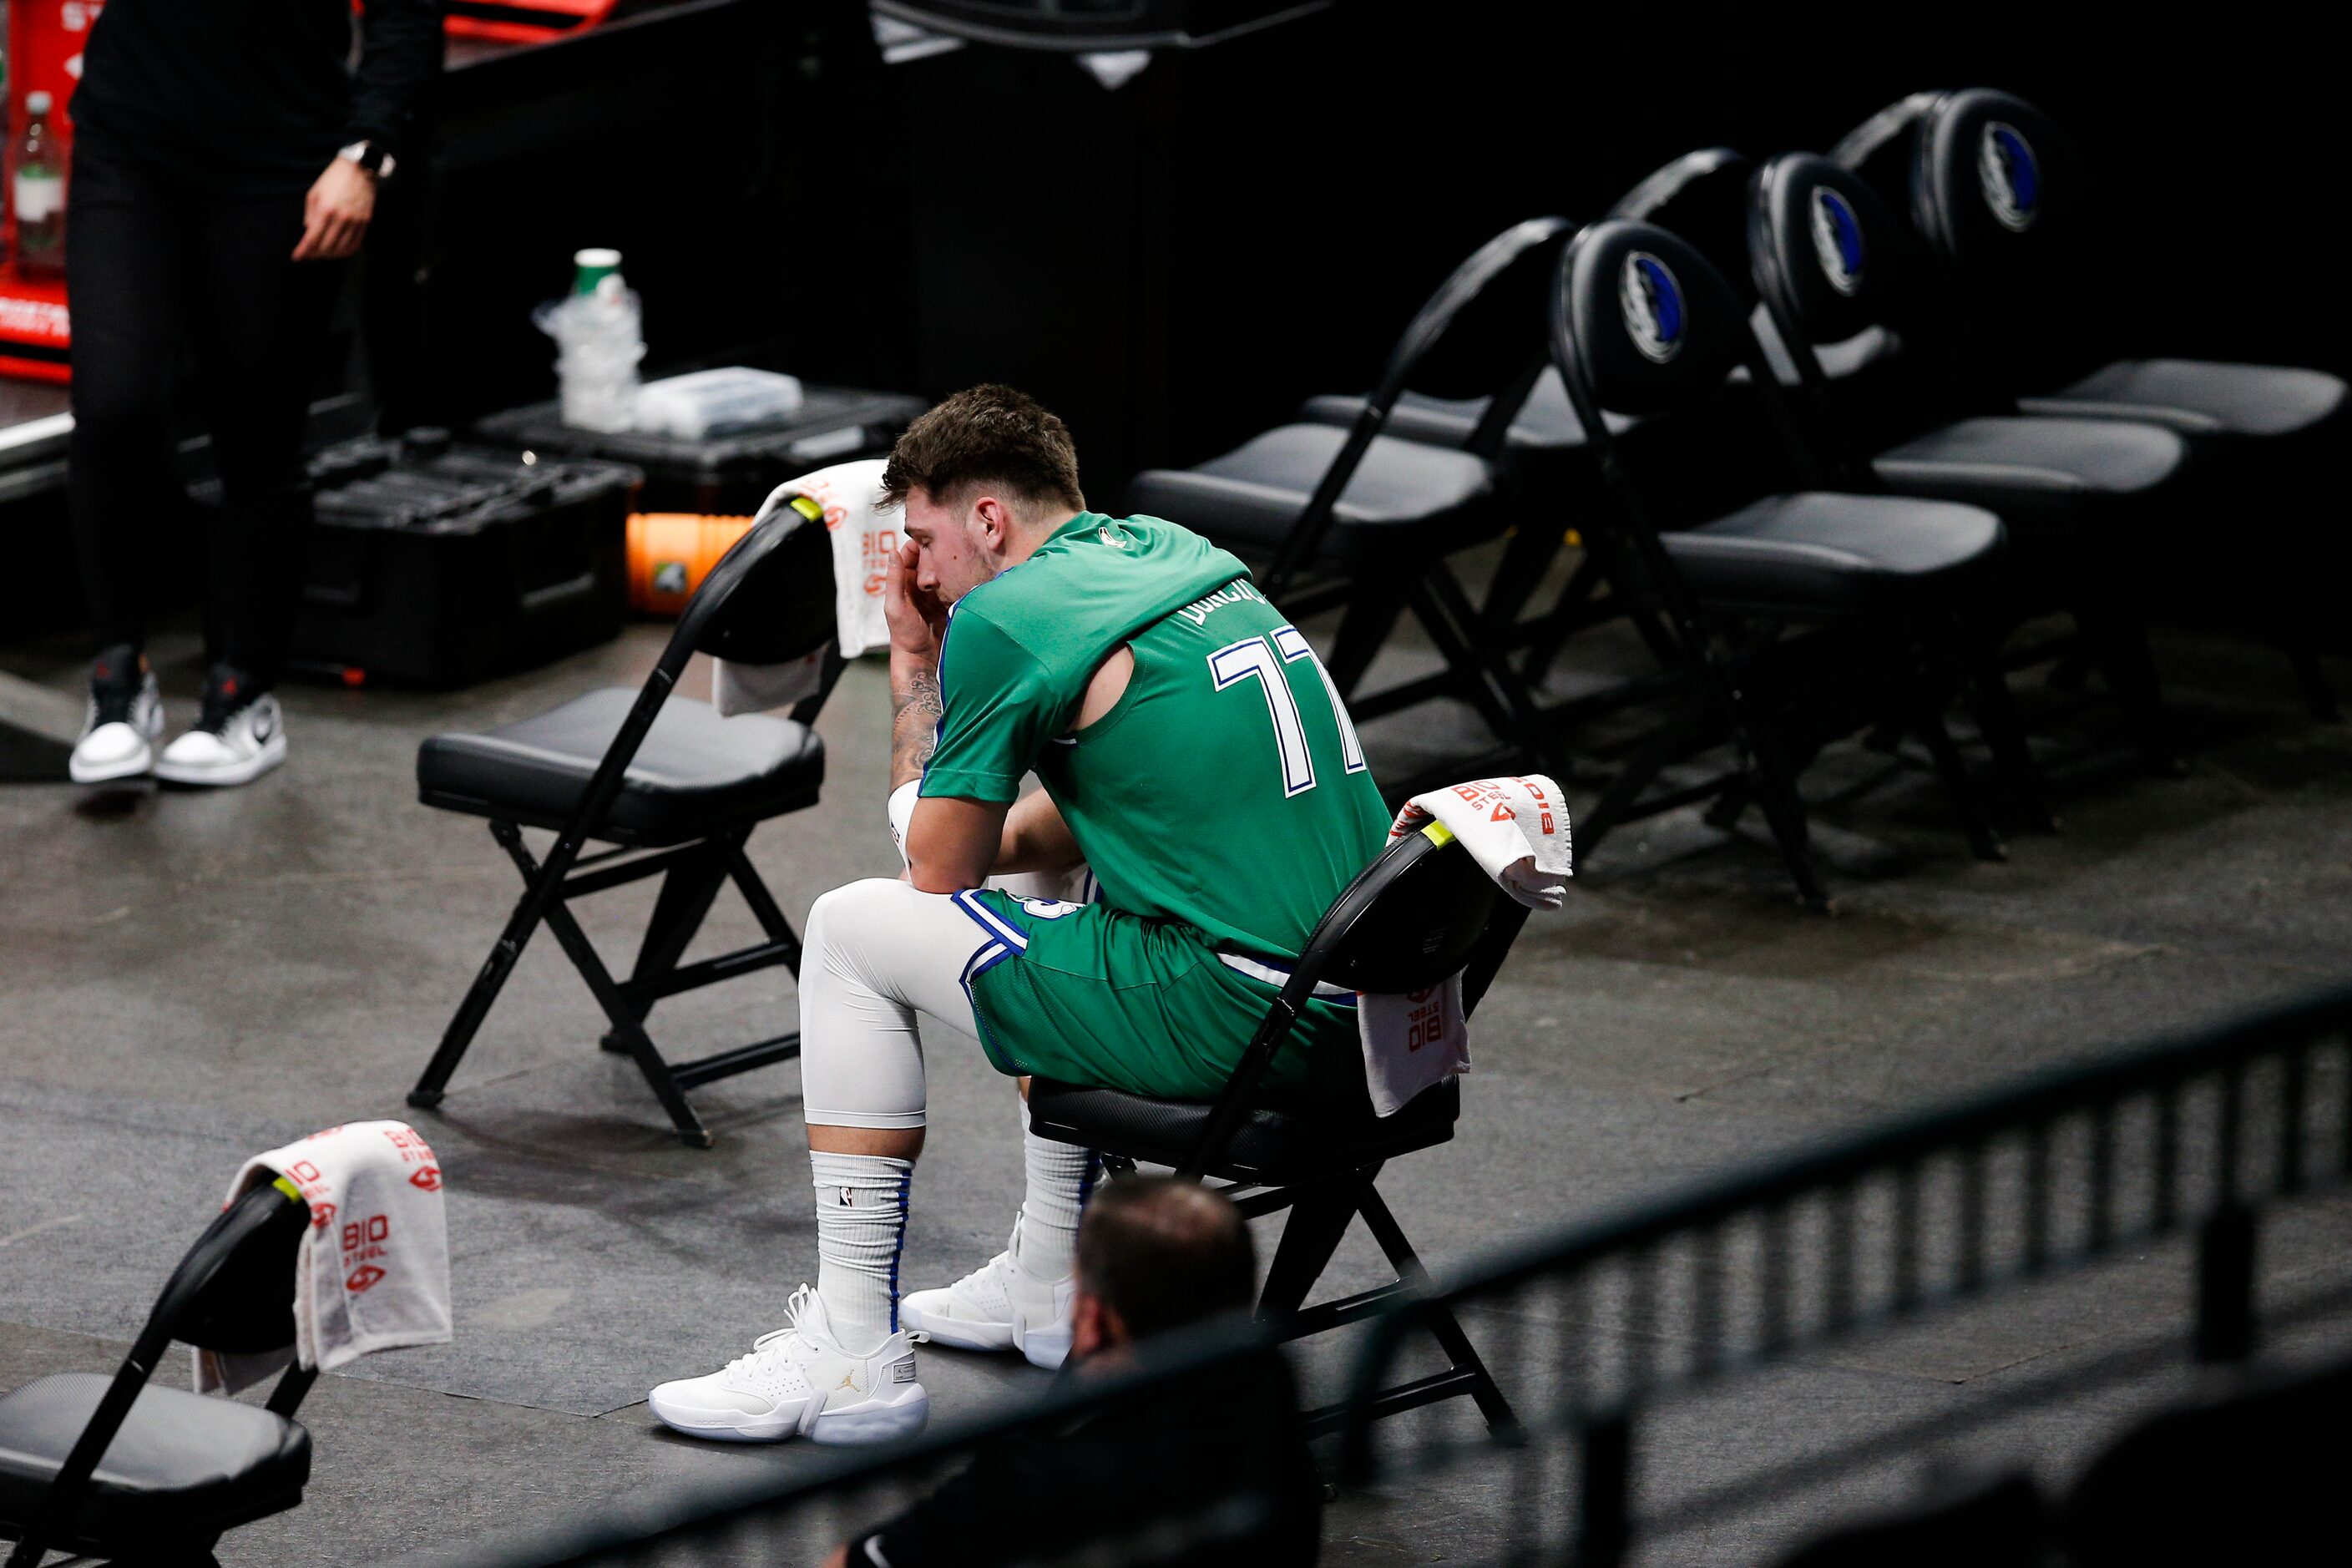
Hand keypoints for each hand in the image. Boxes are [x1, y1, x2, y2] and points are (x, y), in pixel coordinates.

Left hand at [293, 158, 376, 261]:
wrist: (359, 170)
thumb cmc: (333, 179)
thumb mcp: (314, 193)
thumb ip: (310, 214)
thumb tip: (309, 232)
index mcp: (325, 209)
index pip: (312, 238)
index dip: (303, 250)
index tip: (297, 257)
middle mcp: (341, 218)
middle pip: (326, 247)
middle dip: (315, 254)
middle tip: (309, 254)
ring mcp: (355, 221)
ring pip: (341, 249)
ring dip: (329, 255)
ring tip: (322, 254)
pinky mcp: (365, 222)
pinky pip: (355, 244)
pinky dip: (345, 252)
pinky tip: (338, 251)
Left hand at [884, 538, 946, 661]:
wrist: (923, 659)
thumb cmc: (904, 635)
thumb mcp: (896, 606)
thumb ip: (894, 580)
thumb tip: (892, 552)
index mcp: (902, 581)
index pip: (910, 553)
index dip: (919, 546)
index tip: (932, 544)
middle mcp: (918, 583)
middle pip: (929, 558)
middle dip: (937, 555)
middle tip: (946, 559)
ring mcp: (935, 592)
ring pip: (943, 569)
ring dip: (949, 567)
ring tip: (956, 566)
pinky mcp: (949, 600)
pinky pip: (954, 583)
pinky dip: (958, 579)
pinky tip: (964, 578)